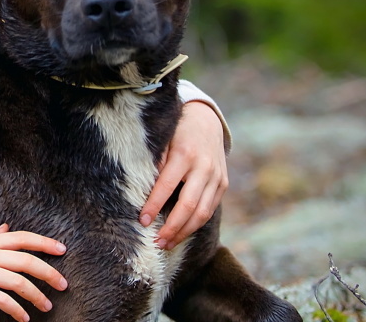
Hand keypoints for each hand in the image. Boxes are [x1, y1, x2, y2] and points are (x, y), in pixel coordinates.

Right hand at [0, 224, 67, 321]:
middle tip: (63, 285)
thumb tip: (5, 227)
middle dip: (48, 272)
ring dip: (36, 296)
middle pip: (25, 260)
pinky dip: (16, 310)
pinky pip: (1, 299)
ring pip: (18, 281)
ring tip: (46, 307)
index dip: (44, 242)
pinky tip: (23, 318)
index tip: (62, 250)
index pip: (21, 237)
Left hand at [139, 100, 227, 249]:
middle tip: (156, 243)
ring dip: (184, 232)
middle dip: (172, 228)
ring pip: (202, 213)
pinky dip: (196, 224)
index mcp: (185, 154)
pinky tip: (182, 233)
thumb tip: (143, 189)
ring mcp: (217, 177)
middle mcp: (203, 167)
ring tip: (167, 244)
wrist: (206, 120)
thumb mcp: (163, 139)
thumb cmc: (177, 131)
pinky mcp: (223, 184)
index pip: (167, 186)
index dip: (154, 206)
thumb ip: (155, 162)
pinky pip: (210, 210)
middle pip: (188, 205)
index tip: (142, 221)